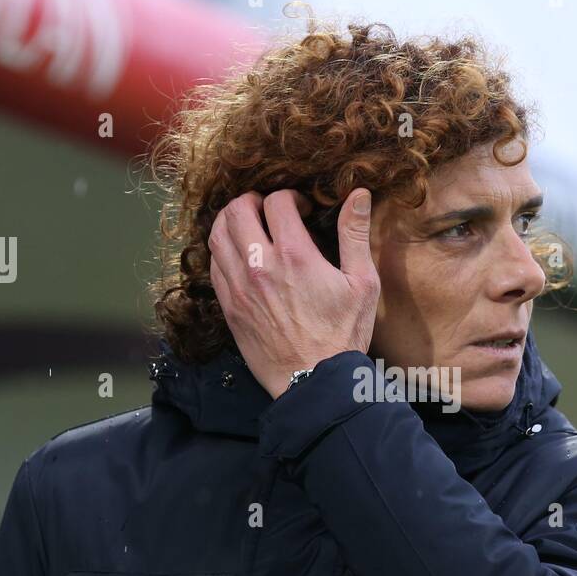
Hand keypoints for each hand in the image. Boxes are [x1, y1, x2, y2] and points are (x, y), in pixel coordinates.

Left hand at [208, 188, 379, 398]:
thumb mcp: (362, 283)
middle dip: (253, 200)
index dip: (290, 197)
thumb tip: (359, 194)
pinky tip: (240, 256)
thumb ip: (356, 234)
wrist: (314, 381)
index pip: (276, 202)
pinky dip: (223, 251)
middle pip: (237, 210)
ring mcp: (240, 287)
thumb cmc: (343, 335)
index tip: (302, 210)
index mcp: (295, 255)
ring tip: (249, 225)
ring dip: (231, 221)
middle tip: (268, 208)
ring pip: (217, 235)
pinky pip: (214, 265)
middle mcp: (260, 266)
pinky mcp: (230, 307)